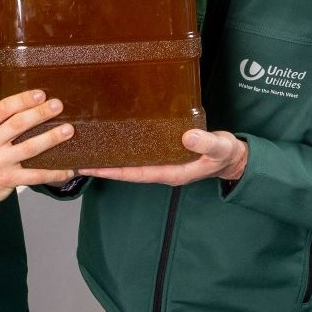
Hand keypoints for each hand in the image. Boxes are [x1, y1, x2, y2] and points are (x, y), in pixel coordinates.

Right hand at [0, 88, 75, 206]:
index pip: (2, 109)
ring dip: (50, 138)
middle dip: (40, 114)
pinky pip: (35, 176)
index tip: (40, 94)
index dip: (22, 100)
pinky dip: (53, 173)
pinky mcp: (10, 179)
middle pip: (17, 125)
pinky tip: (68, 169)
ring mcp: (0, 163)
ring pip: (29, 148)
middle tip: (58, 105)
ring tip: (68, 130)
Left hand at [79, 129, 247, 185]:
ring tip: (89, 150)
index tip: (92, 168)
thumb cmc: (225, 153)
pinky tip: (113, 141)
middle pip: (126, 171)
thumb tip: (187, 136)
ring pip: (131, 163)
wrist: (232, 157)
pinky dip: (124, 149)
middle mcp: (162, 170)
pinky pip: (140, 154)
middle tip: (79, 160)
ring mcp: (162, 163)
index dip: (113, 172)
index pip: (135, 174)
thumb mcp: (219, 147)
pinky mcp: (164, 154)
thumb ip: (205, 143)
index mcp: (171, 172)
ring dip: (111, 158)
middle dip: (104, 167)